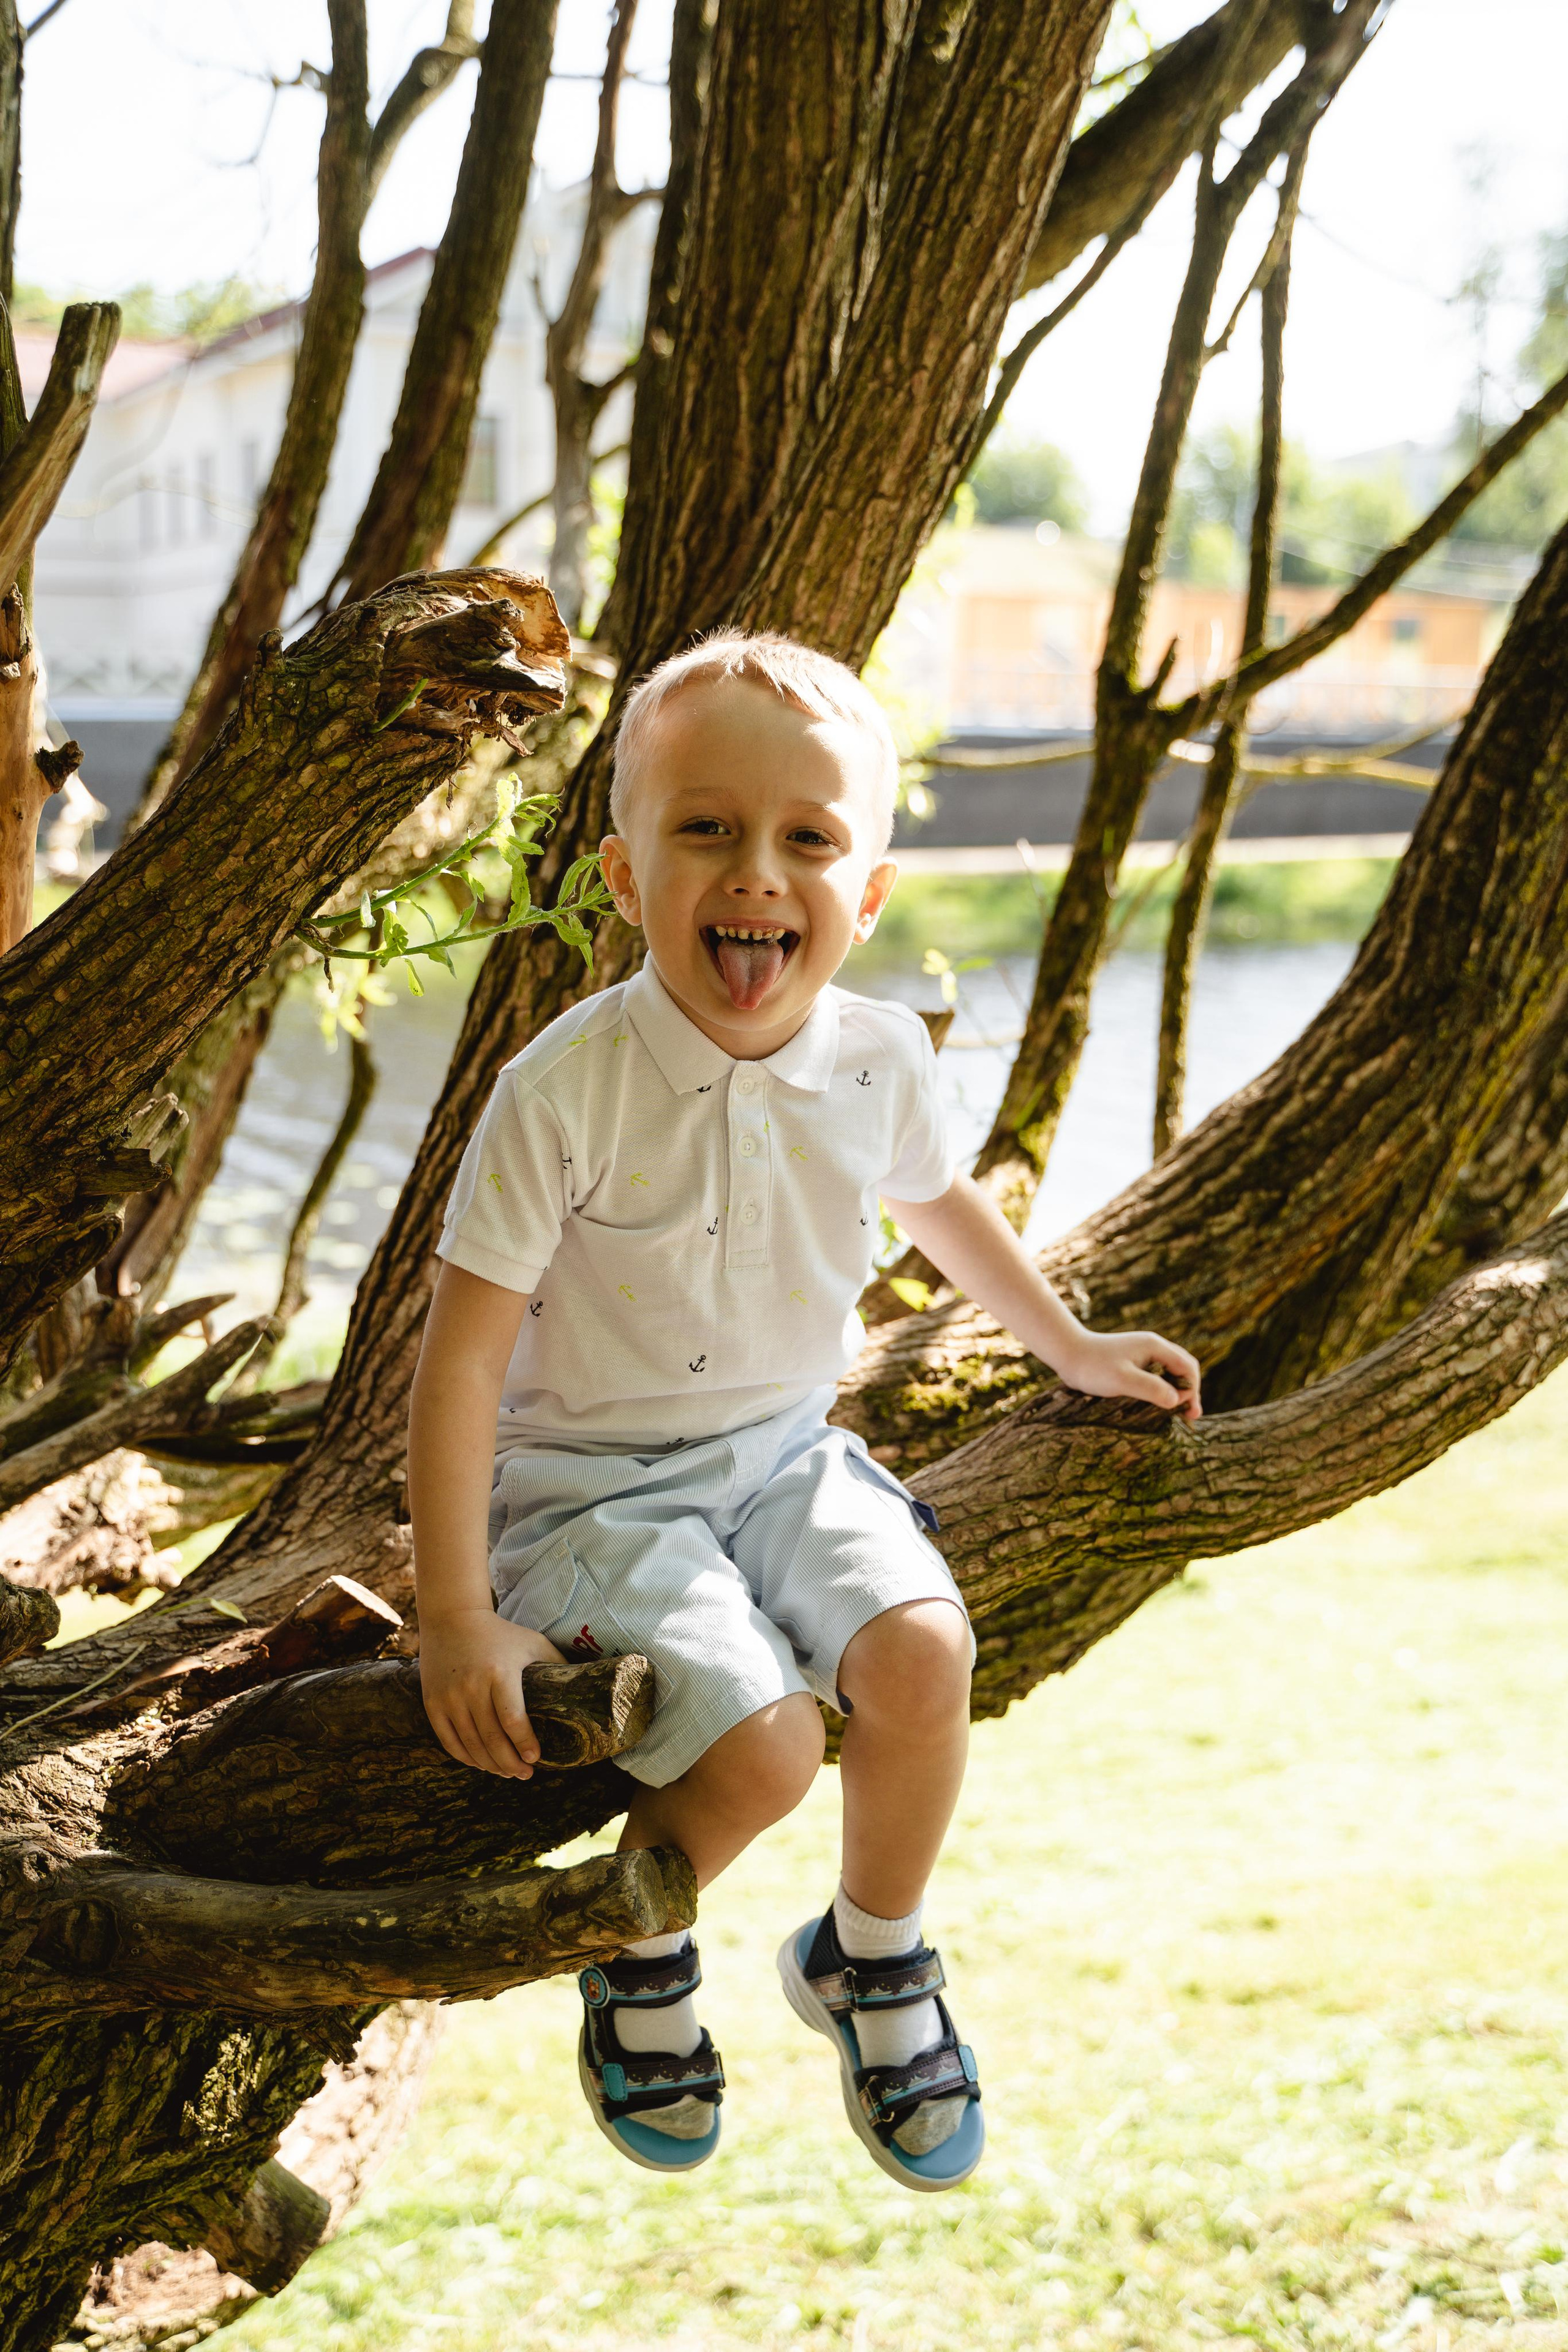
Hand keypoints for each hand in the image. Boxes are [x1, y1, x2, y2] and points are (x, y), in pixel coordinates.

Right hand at [418, 1607, 565, 1776]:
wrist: (452, 1619)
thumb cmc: (500, 1634)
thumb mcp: (532, 1642)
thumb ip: (557, 1663)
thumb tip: (585, 1686)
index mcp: (499, 1673)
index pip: (512, 1719)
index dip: (525, 1743)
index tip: (536, 1758)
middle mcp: (471, 1687)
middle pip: (492, 1739)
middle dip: (511, 1763)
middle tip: (525, 1774)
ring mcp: (449, 1697)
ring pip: (471, 1745)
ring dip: (491, 1765)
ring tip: (508, 1773)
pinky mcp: (433, 1704)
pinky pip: (449, 1741)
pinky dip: (466, 1758)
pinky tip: (482, 1763)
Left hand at [1056, 1327, 1201, 1419]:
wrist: (1067, 1352)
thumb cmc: (1092, 1366)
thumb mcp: (1122, 1380)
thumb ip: (1150, 1389)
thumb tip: (1176, 1401)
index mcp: (1155, 1347)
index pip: (1187, 1367)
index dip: (1192, 1389)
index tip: (1186, 1411)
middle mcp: (1152, 1347)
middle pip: (1183, 1367)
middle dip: (1189, 1390)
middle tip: (1190, 1415)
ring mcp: (1142, 1353)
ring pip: (1171, 1371)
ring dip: (1177, 1390)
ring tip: (1179, 1412)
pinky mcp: (1132, 1362)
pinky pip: (1156, 1374)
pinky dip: (1163, 1388)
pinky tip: (1159, 1403)